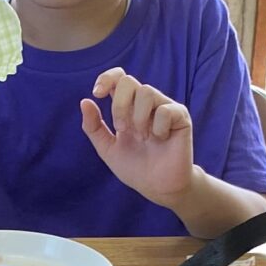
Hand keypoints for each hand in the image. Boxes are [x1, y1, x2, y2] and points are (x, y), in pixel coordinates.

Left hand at [81, 69, 195, 207]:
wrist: (157, 188)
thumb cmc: (135, 168)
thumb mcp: (107, 149)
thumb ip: (93, 127)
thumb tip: (84, 101)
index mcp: (128, 107)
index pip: (118, 78)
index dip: (106, 78)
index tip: (96, 94)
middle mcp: (146, 103)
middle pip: (128, 81)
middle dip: (119, 105)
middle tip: (122, 130)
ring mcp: (164, 107)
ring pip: (146, 92)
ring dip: (138, 118)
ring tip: (143, 138)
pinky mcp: (181, 117)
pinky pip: (165, 110)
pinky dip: (157, 127)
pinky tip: (160, 139)